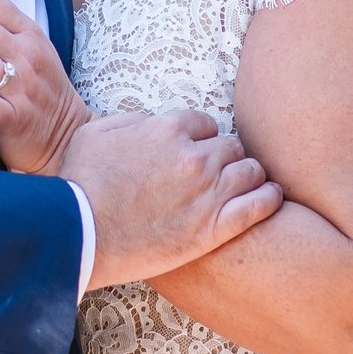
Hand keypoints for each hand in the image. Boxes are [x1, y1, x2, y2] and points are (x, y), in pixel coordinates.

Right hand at [60, 111, 283, 290]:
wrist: (80, 233)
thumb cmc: (82, 182)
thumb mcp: (97, 132)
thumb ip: (133, 120)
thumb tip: (152, 121)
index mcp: (168, 129)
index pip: (206, 123)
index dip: (202, 137)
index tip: (197, 150)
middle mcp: (194, 157)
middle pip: (232, 146)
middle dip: (225, 156)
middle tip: (217, 172)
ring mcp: (207, 193)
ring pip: (251, 171)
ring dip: (248, 175)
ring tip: (245, 185)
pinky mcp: (214, 229)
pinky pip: (259, 206)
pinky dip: (270, 199)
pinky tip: (272, 198)